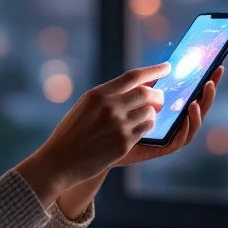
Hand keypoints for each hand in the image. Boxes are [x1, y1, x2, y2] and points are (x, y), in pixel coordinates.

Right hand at [34, 62, 171, 185]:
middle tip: (160, 98)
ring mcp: (118, 126)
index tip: (167, 67)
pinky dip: (145, 128)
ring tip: (144, 117)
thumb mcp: (85, 106)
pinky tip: (137, 130)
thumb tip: (138, 85)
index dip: (153, 70)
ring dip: (151, 114)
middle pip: (146, 94)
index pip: (133, 77)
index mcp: (98, 94)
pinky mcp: (124, 144)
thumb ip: (109, 95)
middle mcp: (109, 107)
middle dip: (157, 96)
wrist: (60, 160)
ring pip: (149, 113)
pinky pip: (145, 130)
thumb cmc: (72, 132)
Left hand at [113, 65, 223, 167]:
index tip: (217, 67)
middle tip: (209, 82)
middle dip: (208, 95)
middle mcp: (176, 120)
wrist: (100, 139)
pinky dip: (185, 130)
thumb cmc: (118, 115)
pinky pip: (178, 141)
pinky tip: (185, 118)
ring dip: (197, 113)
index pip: (196, 92)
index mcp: (173, 105)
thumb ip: (150, 82)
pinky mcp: (162, 148)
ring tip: (195, 102)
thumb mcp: (134, 94)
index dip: (209, 81)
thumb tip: (168, 65)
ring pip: (192, 125)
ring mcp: (171, 134)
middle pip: (200, 107)